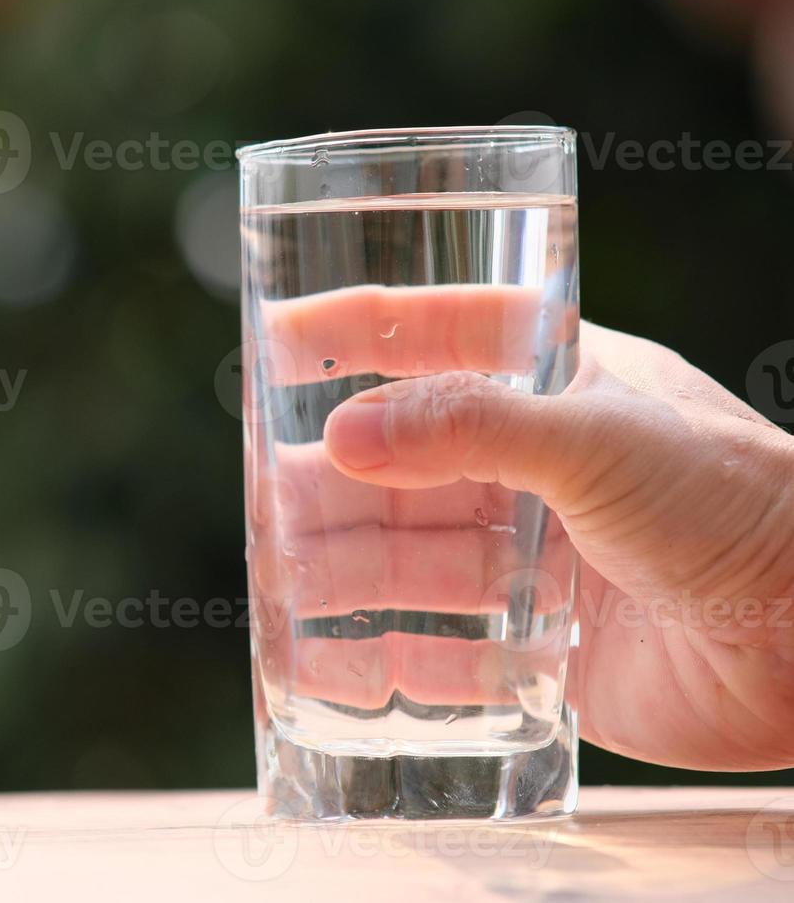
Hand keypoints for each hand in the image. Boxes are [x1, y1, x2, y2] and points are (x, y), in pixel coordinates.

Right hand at [323, 321, 793, 769]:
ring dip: (345, 575)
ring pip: (409, 560)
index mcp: (553, 387)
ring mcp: (533, 559)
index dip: (356, 332)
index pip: (437, 338)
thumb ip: (469, 426)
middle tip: (270, 507)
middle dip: (333, 485)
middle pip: (402, 469)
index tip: (277, 339)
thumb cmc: (731, 503)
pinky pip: (442, 652)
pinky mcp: (539, 648)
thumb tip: (344, 434)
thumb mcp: (598, 434)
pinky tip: (337, 669)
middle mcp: (533, 469)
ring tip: (286, 595)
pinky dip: (387, 661)